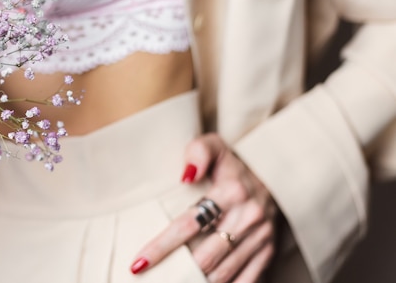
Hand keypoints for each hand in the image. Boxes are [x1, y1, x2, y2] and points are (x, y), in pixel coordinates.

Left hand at [130, 133, 276, 282]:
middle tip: (152, 279)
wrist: (276, 173)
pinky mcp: (268, 252)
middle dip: (178, 272)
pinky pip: (246, 281)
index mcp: (232, 191)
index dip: (161, 247)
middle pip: (206, 257)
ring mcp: (261, 237)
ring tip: (174, 281)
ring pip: (223, 273)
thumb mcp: (214, 145)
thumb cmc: (232, 163)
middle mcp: (249, 217)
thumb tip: (184, 176)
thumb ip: (197, 152)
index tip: (138, 263)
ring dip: (198, 282)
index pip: (188, 225)